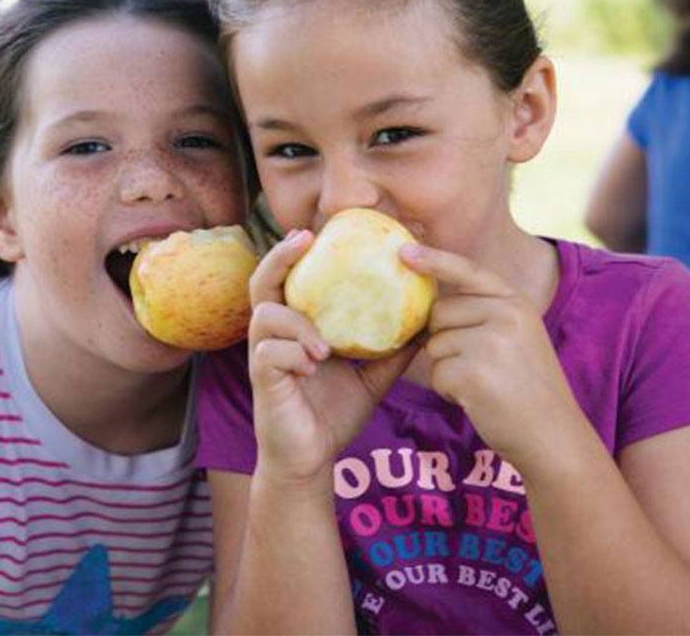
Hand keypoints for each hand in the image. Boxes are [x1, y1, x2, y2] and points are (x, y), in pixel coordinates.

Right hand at [248, 230, 417, 486]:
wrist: (311, 459)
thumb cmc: (334, 412)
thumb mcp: (371, 377)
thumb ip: (391, 350)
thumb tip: (428, 322)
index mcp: (296, 326)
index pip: (288, 280)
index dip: (295, 252)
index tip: (316, 231)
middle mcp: (274, 334)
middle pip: (261, 282)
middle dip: (279, 257)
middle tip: (304, 239)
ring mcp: (263, 356)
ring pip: (265, 315)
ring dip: (298, 323)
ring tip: (325, 347)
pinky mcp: (261, 379)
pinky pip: (270, 353)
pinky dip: (295, 354)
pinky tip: (315, 367)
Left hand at [401, 243, 584, 472]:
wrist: (553, 436)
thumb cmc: (527, 387)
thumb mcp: (518, 336)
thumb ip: (484, 314)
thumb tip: (431, 304)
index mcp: (516, 302)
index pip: (468, 271)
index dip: (434, 260)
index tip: (404, 252)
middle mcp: (506, 316)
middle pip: (439, 313)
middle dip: (443, 339)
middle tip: (475, 365)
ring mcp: (490, 343)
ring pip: (434, 346)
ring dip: (447, 369)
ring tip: (482, 384)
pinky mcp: (473, 373)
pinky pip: (436, 374)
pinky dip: (448, 391)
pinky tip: (477, 400)